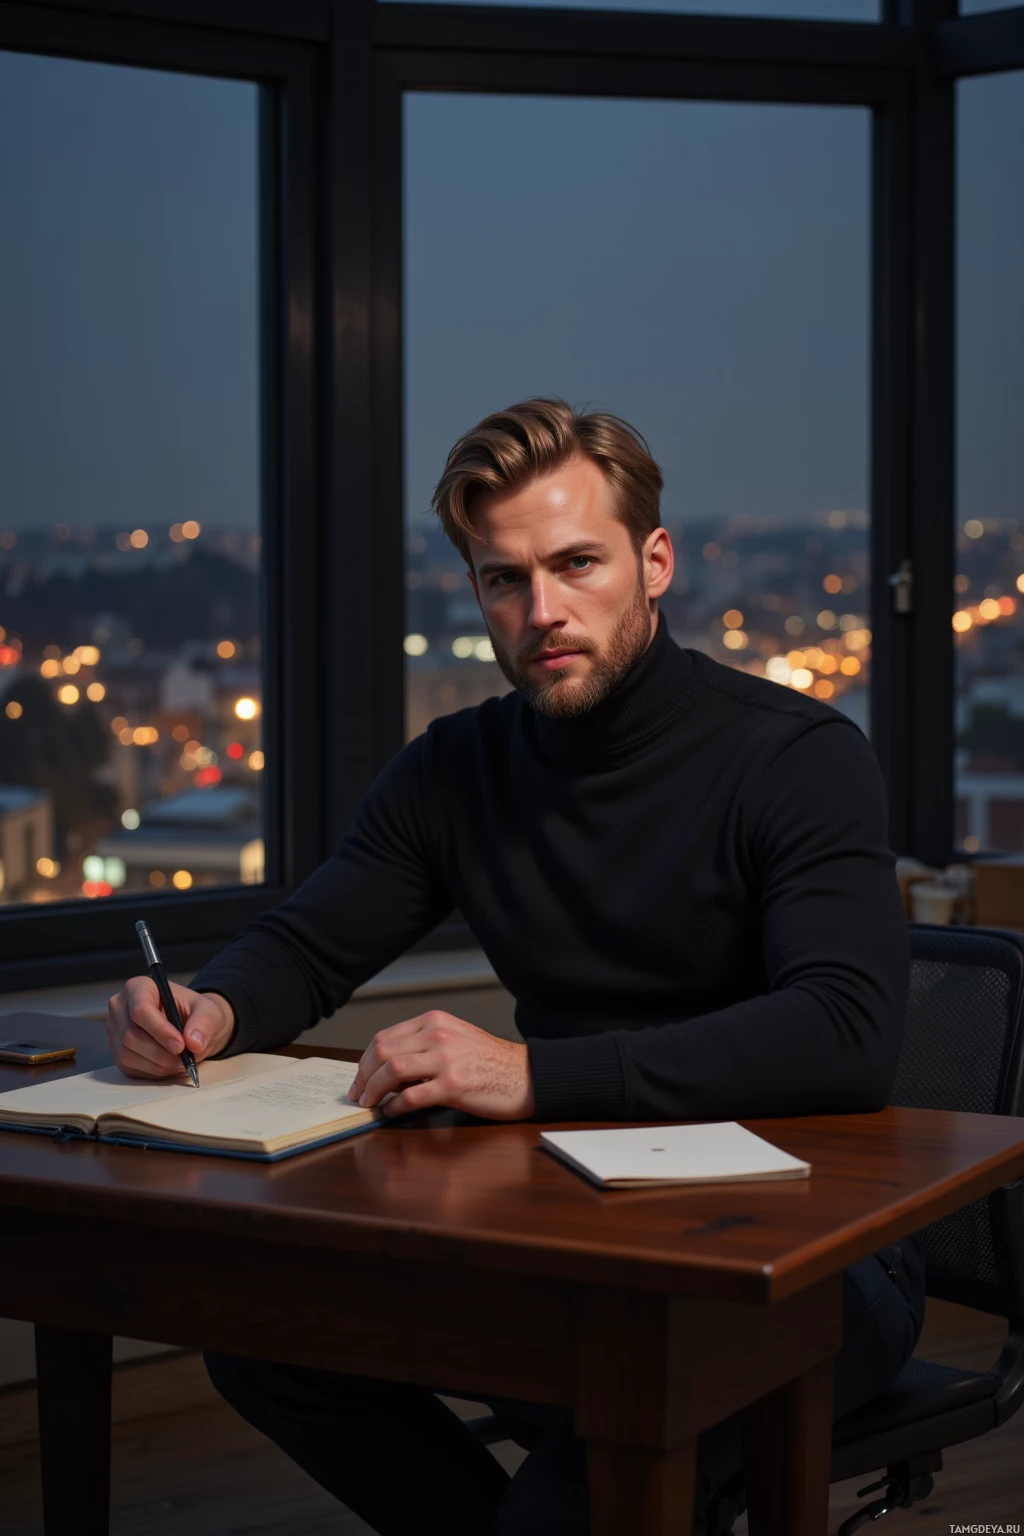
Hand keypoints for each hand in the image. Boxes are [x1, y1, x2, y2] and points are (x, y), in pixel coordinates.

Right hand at [106, 979, 236, 1079]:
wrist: (191, 1028)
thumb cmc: (196, 1014)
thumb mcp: (209, 1011)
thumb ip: (204, 1022)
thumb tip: (193, 1042)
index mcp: (139, 987)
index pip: (140, 1010)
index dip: (160, 1030)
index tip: (180, 1045)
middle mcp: (120, 1007)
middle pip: (131, 1036)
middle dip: (161, 1052)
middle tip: (185, 1057)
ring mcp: (115, 1031)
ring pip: (128, 1055)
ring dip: (159, 1064)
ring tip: (180, 1059)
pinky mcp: (117, 1052)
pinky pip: (129, 1068)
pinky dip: (153, 1071)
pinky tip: (169, 1064)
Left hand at [350, 1011, 533, 1120]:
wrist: (525, 1076)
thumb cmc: (490, 1061)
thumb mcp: (455, 1039)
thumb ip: (423, 1045)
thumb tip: (387, 1067)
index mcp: (435, 1021)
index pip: (385, 1037)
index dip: (365, 1060)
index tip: (360, 1077)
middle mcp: (438, 1034)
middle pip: (383, 1051)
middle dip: (363, 1076)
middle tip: (358, 1095)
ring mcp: (446, 1059)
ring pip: (392, 1070)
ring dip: (373, 1090)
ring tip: (370, 1104)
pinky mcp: (453, 1085)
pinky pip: (411, 1096)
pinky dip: (395, 1106)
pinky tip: (392, 1112)